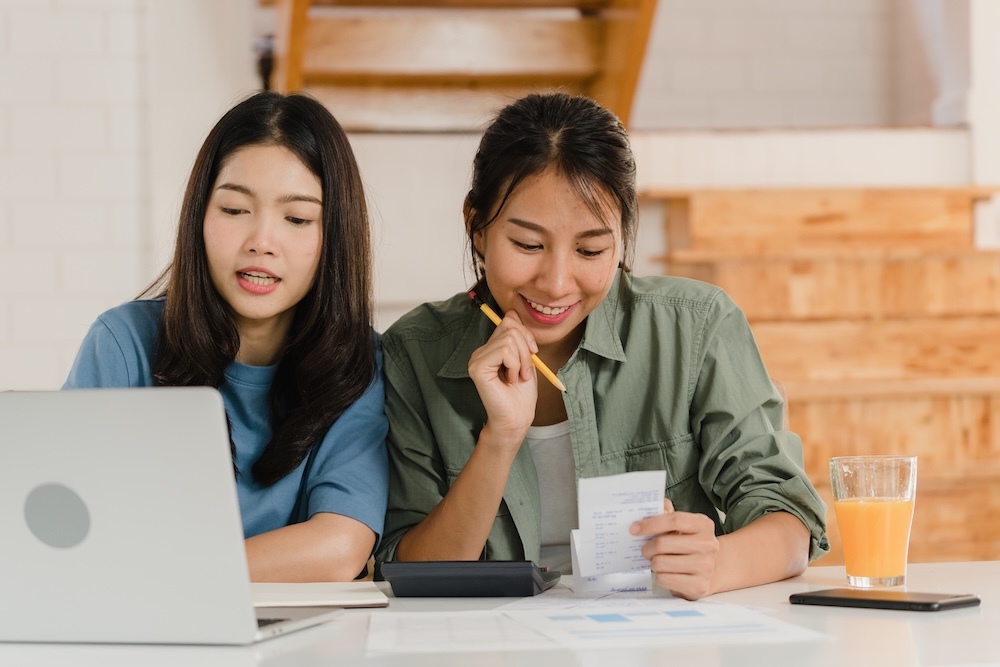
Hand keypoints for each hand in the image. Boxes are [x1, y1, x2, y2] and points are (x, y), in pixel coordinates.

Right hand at [467, 310, 537, 450]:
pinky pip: (504, 351)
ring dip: (522, 360)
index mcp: (491, 348)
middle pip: (510, 326)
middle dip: (526, 348)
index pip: (508, 321)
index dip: (525, 333)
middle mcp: (481, 351)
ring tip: (518, 377)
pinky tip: (510, 379)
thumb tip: (512, 313)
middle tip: (525, 371)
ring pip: (509, 339)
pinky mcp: (477, 367)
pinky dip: (515, 364)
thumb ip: (518, 337)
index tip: (532, 353)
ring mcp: (476, 358)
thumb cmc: (522, 394)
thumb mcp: (525, 358)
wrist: (517, 418)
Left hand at [630, 498, 720, 599]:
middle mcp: (708, 545)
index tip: (634, 529)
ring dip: (653, 563)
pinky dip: (660, 577)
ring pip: (660, 563)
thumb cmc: (690, 545)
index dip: (650, 523)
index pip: (674, 520)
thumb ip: (668, 514)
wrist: (711, 571)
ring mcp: (705, 567)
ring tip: (659, 562)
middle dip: (647, 548)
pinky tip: (667, 574)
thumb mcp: (683, 527)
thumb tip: (657, 504)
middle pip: (662, 543)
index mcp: (703, 525)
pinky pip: (664, 579)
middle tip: (646, 550)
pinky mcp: (698, 586)